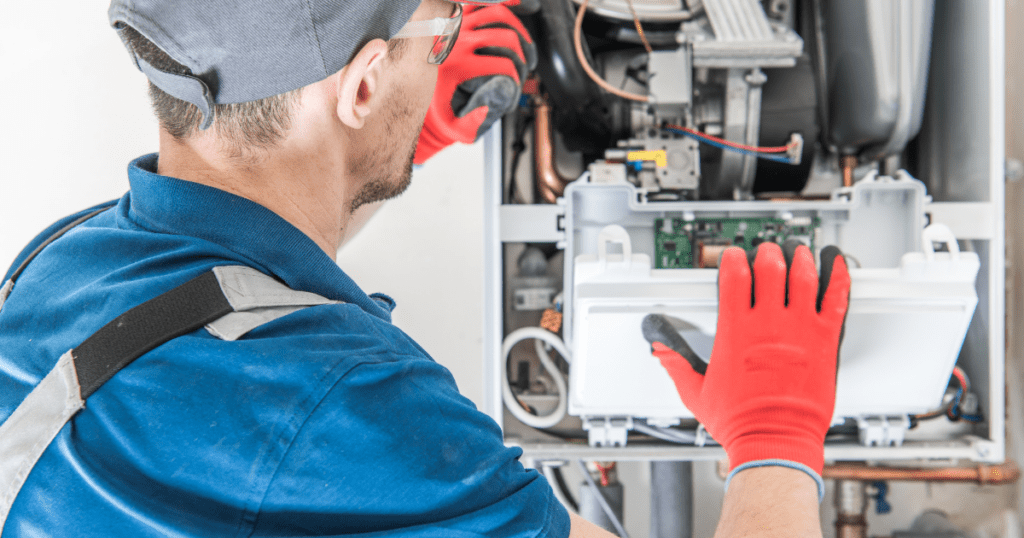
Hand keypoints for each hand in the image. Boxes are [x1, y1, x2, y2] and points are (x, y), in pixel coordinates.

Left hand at [413, 4, 536, 163]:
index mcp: (457, 65)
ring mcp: (457, 23)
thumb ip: (470, 125)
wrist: (412, 84)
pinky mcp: (457, 14)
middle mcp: (457, 40)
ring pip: (498, 14)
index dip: (516, 76)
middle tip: (523, 66)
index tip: (515, 84)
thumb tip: (488, 108)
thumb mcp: (451, 123)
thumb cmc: (435, 103)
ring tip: (523, 45)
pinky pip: (483, 3)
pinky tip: (517, 6)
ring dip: (518, 29)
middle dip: (521, 54)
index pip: (502, 65)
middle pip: (505, 37)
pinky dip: (503, 3)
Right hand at [642, 241, 849, 476]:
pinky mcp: (825, 341)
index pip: (734, 276)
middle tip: (767, 252)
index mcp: (736, 331)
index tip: (733, 256)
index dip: (732, 259)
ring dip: (800, 258)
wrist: (775, 441)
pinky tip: (837, 265)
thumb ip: (676, 364)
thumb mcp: (695, 392)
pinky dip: (838, 278)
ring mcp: (800, 329)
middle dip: (767, 253)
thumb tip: (660, 350)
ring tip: (798, 251)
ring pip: (803, 276)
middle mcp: (768, 324)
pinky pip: (836, 300)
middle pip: (770, 268)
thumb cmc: (740, 421)